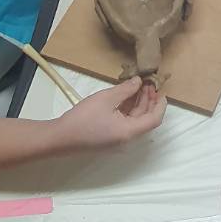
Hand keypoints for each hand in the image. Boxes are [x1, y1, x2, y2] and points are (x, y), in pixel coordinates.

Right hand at [52, 77, 166, 151]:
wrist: (59, 138)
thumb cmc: (83, 118)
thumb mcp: (106, 98)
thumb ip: (126, 89)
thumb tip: (139, 82)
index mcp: (129, 132)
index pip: (154, 119)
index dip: (160, 105)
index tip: (161, 90)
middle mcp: (126, 138)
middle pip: (145, 119)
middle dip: (149, 100)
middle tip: (148, 83)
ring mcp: (117, 140)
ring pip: (135, 120)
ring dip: (138, 104)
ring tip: (137, 86)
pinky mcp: (109, 138)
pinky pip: (125, 123)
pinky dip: (127, 110)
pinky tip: (125, 96)